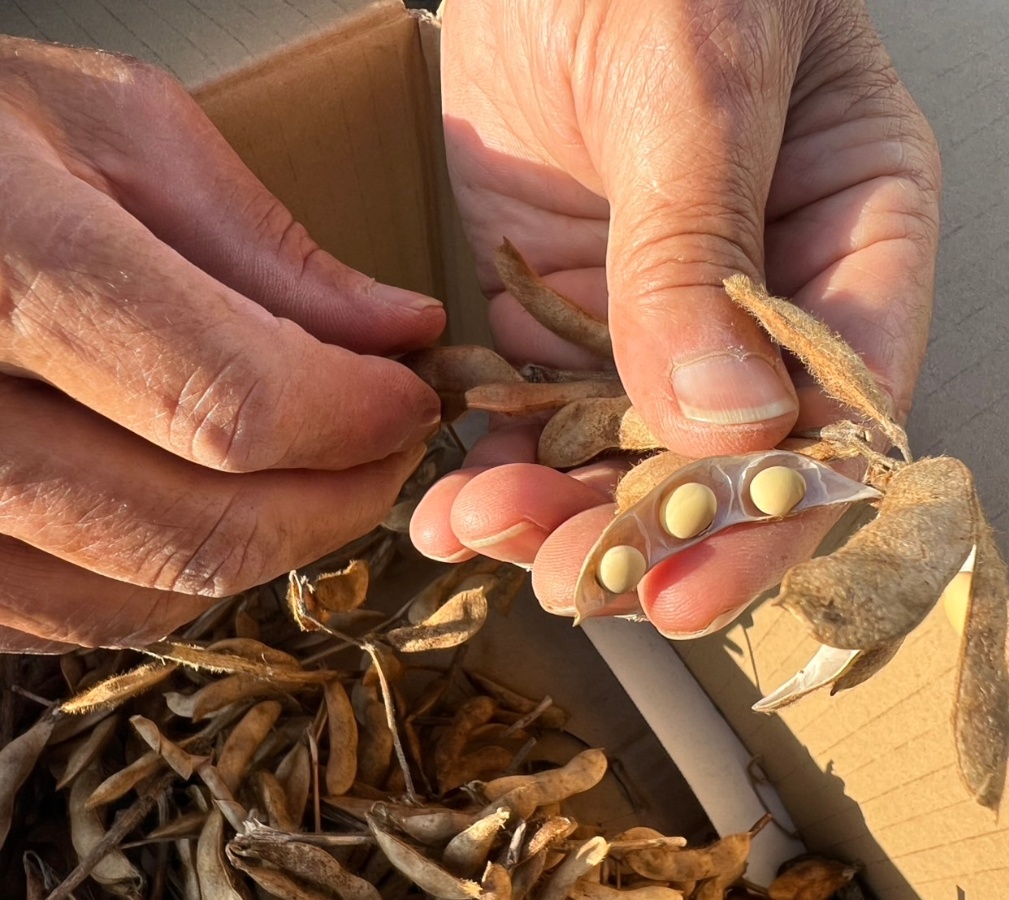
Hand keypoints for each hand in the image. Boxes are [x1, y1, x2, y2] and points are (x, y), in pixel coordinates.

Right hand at [0, 38, 443, 650]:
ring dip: (264, 549)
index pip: (229, 402)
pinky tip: (205, 504)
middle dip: (334, 502)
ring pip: (138, 596)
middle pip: (194, 528)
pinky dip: (168, 579)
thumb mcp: (110, 131)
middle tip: (386, 449)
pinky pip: (66, 618)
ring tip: (313, 475)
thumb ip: (266, 247)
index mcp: (1, 265)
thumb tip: (400, 334)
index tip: (408, 400)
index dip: (352, 420)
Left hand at [413, 0, 939, 635]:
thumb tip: (722, 422)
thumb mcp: (698, 82)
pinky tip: (454, 489)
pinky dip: (501, 456)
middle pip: (728, 459)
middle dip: (649, 533)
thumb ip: (703, 247)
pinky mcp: (568, 300)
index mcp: (855, 241)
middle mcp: (767, 296)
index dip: (770, 515)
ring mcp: (662, 307)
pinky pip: (542, 405)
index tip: (687, 582)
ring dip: (560, 509)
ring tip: (482, 534)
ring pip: (626, 450)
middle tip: (572, 582)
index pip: (840, 417)